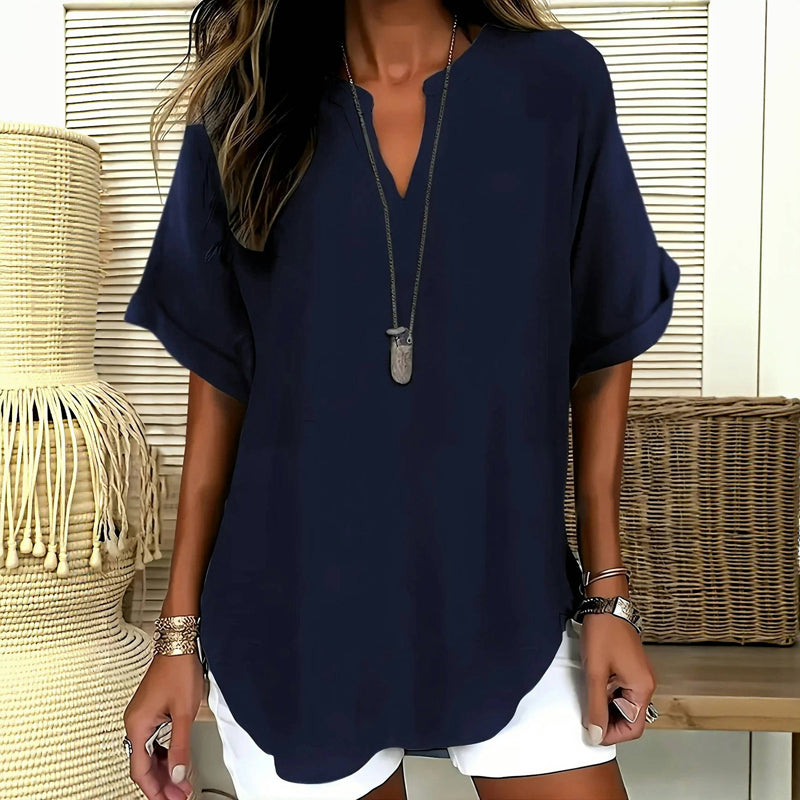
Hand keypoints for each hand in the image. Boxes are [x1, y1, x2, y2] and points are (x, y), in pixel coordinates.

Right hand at [123, 652, 203, 798]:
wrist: (179, 645)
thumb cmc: (178, 670)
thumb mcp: (183, 713)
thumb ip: (181, 747)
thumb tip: (180, 774)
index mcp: (137, 726)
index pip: (141, 770)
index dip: (155, 790)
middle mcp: (135, 723)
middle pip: (144, 764)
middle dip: (162, 783)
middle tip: (179, 796)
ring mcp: (141, 717)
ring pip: (149, 754)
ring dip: (165, 770)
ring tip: (181, 783)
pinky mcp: (150, 711)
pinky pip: (154, 741)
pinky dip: (165, 754)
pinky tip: (177, 762)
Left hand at [579, 612, 656, 745]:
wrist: (606, 604)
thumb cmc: (603, 632)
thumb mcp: (595, 673)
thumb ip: (596, 706)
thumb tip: (595, 734)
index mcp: (642, 688)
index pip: (633, 728)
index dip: (612, 735)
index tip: (591, 732)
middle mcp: (644, 684)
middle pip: (630, 718)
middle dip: (608, 722)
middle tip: (586, 717)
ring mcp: (638, 676)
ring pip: (624, 705)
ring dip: (606, 708)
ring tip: (587, 700)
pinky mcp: (629, 668)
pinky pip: (621, 691)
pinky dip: (607, 695)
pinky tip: (593, 687)